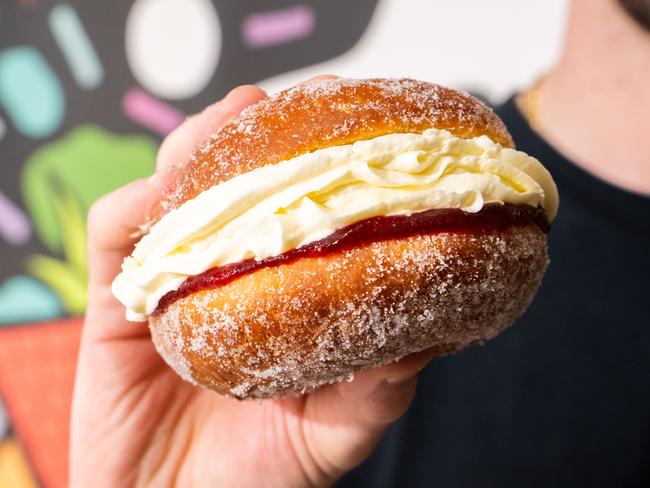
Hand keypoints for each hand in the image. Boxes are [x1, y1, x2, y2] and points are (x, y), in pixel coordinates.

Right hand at [70, 79, 433, 486]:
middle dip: (257, 139)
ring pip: (176, 196)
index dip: (320, 168)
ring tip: (229, 122)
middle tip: (287, 104)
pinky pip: (115, 242)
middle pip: (236, 189)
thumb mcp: (333, 433)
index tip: (353, 129)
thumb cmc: (259, 478)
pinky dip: (134, 209)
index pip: (299, 214)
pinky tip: (161, 196)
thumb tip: (429, 332)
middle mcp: (228, 280)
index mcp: (279, 297)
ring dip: (198, 151)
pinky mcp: (115, 307)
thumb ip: (376, 389)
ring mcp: (171, 286)